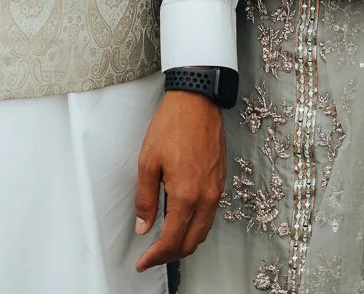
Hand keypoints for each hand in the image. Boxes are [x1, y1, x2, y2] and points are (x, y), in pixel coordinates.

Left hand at [134, 90, 225, 270]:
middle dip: (170, 255)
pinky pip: (210, 215)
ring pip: (202, 231)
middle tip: (152, 255)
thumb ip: (145, 198)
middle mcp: (206, 197)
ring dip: (184, 242)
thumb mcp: (148, 161)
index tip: (143, 262)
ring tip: (164, 241)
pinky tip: (181, 219)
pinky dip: (195, 226)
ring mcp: (216, 190)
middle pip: (191, 242)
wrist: (197, 101)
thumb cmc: (172, 125)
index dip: (155, 256)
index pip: (172, 240)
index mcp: (186, 195)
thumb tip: (144, 226)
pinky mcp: (220, 181)